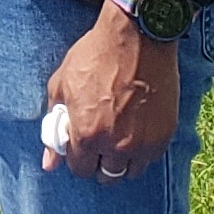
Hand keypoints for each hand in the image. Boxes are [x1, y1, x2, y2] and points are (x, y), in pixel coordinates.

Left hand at [42, 7, 180, 181]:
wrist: (136, 38)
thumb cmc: (94, 56)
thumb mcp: (62, 85)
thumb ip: (54, 126)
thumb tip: (49, 163)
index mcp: (87, 135)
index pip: (80, 169)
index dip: (77, 158)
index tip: (80, 147)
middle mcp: (116, 146)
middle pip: (107, 176)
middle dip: (99, 163)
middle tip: (99, 144)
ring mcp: (143, 143)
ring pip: (130, 172)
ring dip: (121, 161)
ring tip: (117, 138)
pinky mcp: (164, 135)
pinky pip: (150, 158)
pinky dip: (142, 151)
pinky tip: (135, 131)